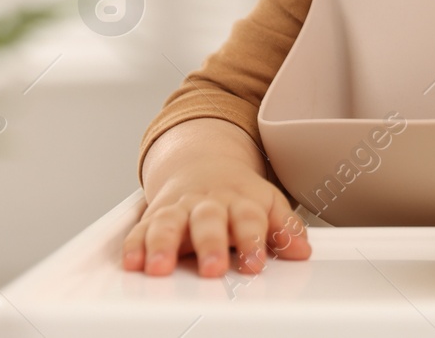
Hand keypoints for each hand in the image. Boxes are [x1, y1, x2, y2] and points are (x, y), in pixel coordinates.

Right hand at [124, 118, 310, 277]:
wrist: (204, 165)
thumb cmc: (239, 194)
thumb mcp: (267, 203)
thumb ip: (284, 228)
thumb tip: (302, 251)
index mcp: (240, 200)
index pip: (249, 219)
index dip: (253, 241)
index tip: (255, 263)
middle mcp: (208, 204)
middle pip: (208, 220)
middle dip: (209, 244)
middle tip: (213, 268)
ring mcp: (179, 209)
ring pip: (169, 223)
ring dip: (163, 245)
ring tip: (161, 267)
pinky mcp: (153, 217)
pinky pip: (139, 229)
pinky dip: (134, 245)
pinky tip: (132, 262)